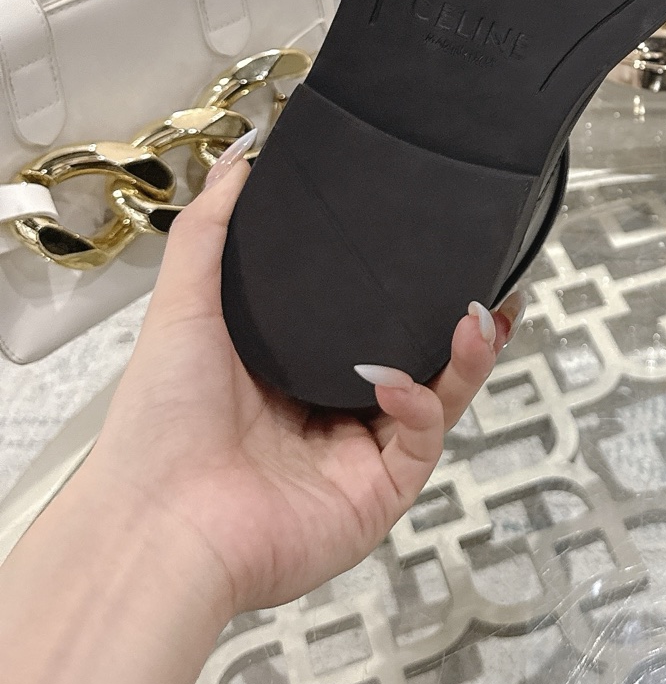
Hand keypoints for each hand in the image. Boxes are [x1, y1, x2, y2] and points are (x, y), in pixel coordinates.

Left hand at [79, 137, 523, 618]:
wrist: (156, 525)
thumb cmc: (157, 429)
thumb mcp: (184, 306)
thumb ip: (213, 229)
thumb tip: (242, 158)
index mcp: (296, 370)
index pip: (376, 321)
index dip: (418, 290)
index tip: (451, 252)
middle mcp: (334, 413)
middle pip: (424, 359)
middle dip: (464, 326)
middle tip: (491, 289)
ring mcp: (360, 456)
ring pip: (439, 397)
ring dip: (467, 358)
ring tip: (478, 318)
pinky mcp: (377, 495)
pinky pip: (421, 441)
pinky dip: (420, 404)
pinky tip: (398, 381)